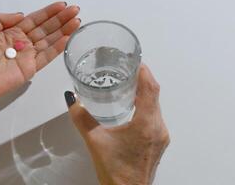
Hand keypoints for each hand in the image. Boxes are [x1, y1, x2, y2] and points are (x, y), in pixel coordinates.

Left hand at [0, 2, 79, 109]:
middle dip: (61, 19)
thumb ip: (3, 19)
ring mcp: (27, 56)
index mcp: (10, 32)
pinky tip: (67, 38)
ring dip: (64, 31)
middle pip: (45, 29)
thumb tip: (21, 15)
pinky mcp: (31, 69)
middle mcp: (21, 43)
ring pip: (49, 41)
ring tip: (76, 22)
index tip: (62, 6)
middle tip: (75, 11)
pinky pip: (47, 56)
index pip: (34, 19)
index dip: (49, 12)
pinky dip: (58, 48)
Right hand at [65, 65, 169, 184]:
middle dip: (144, 80)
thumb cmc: (116, 172)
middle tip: (130, 69)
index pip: (151, 88)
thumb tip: (73, 101)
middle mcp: (158, 128)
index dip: (144, 72)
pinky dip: (147, 106)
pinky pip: (156, 117)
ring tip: (131, 84)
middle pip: (156, 95)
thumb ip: (82, 118)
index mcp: (146, 124)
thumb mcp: (95, 142)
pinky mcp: (159, 142)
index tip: (137, 61)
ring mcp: (161, 136)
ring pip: (157, 106)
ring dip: (146, 93)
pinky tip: (135, 107)